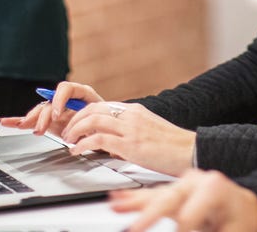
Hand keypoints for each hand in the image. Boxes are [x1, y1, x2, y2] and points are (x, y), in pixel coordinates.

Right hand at [0, 81, 104, 136]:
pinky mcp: (49, 121)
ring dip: (31, 119)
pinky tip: (7, 121)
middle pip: (50, 102)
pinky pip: (33, 119)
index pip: (67, 88)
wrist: (107, 130)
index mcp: (81, 94)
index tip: (58, 114)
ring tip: (25, 126)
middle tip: (41, 128)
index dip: (60, 99)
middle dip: (44, 115)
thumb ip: (97, 118)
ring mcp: (57, 110)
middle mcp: (67, 100)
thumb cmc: (108, 120)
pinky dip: (19, 120)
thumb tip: (92, 125)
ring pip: (40, 111)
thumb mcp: (105, 118)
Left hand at [61, 102, 195, 175]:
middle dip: (74, 120)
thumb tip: (113, 139)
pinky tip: (77, 151)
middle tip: (67, 133)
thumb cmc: (172, 145)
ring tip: (69, 141)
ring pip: (92, 121)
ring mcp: (130, 129)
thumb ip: (130, 129)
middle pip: (93, 110)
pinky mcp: (130, 145)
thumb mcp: (148, 129)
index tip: (74, 124)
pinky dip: (83, 144)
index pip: (101, 106)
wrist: (189, 150)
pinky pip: (98, 139)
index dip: (82, 114)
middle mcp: (131, 116)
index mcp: (135, 111)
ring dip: (75, 131)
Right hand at [110, 170, 256, 231]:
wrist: (243, 208)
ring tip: (115, 206)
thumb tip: (184, 231)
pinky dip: (135, 199)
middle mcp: (197, 181)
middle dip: (149, 215)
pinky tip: (118, 200)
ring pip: (156, 195)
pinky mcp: (175, 190)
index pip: (190, 215)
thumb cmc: (240, 220)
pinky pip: (153, 194)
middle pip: (169, 199)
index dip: (182, 230)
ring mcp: (184, 184)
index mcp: (214, 189)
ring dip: (134, 203)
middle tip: (132, 229)